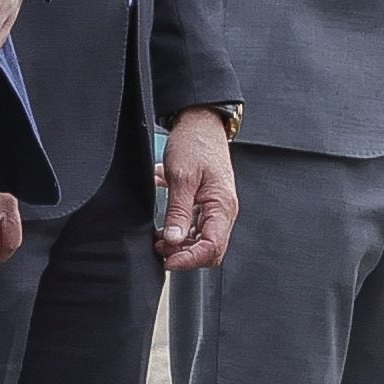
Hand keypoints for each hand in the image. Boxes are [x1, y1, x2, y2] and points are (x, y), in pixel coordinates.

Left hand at [154, 109, 238, 271]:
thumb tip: (173, 240)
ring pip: (202, 241)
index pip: (212, 248)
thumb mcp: (181, 177)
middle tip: (161, 249)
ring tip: (159, 239)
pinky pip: (197, 228)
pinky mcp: (207, 203)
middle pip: (210, 250)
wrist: (200, 123)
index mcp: (222, 206)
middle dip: (185, 255)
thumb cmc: (195, 143)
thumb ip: (178, 211)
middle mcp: (223, 210)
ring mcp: (215, 208)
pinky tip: (165, 228)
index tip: (168, 260)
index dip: (189, 259)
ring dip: (181, 244)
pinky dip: (181, 232)